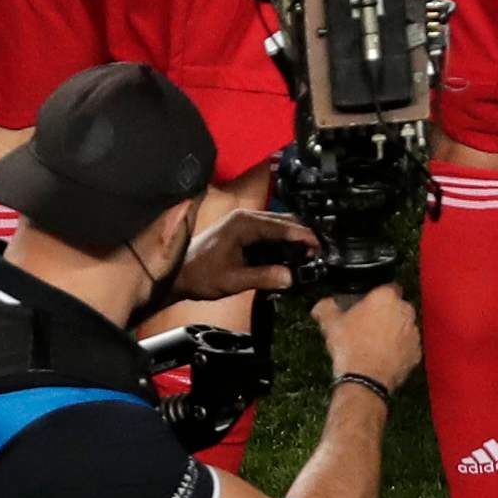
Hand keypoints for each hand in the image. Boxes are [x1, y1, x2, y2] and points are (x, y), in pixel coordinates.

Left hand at [172, 209, 317, 302]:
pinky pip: (269, 232)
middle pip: (283, 221)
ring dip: (294, 237)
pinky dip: (283, 240)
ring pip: (277, 225)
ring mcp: (243, 222)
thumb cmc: (200, 275)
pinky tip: (291, 253)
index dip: (303, 235)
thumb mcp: (233, 280)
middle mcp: (245, 217)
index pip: (281, 226)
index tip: (320, 246)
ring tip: (311, 253)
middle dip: (302, 235)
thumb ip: (263, 277)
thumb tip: (291, 277)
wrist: (176, 274)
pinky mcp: (242, 231)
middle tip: (320, 251)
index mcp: (243, 224)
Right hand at [312, 282, 422, 388]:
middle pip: (396, 306)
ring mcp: (413, 332)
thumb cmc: (351, 349)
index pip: (386, 286)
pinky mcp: (416, 352)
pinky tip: (383, 355)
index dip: (375, 295)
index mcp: (386, 297)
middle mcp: (405, 311)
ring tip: (374, 342)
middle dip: (385, 313)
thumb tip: (321, 306)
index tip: (367, 304)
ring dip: (394, 330)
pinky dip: (400, 349)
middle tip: (368, 324)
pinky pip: (408, 345)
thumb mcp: (331, 324)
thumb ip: (326, 308)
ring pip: (404, 326)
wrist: (365, 381)